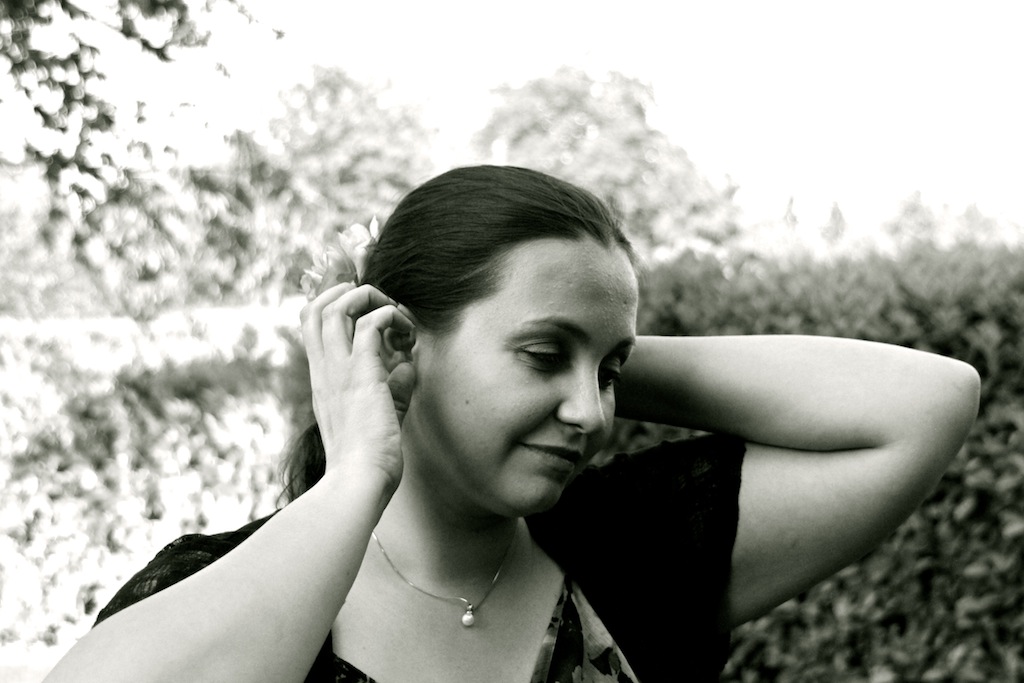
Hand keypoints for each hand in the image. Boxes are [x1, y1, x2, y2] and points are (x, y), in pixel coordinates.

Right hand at [300, 282, 415, 492]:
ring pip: (336, 307)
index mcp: (323, 380)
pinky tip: (407, 334)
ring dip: (370, 298)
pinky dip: (391, 317)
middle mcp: (324, 371)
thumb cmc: (369, 461)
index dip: (332, 303)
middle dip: (346, 291)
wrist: (358, 484)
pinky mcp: (362, 375)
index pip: (312, 326)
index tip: (366, 306)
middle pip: (314, 308)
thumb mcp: (382, 413)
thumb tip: (409, 367)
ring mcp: (339, 371)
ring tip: (396, 315)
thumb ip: (394, 387)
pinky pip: (371, 325)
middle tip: (379, 304)